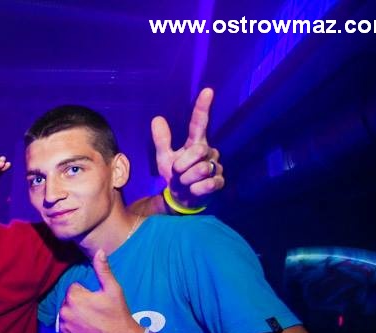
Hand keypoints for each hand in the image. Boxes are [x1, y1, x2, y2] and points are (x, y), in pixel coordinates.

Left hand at [58, 250, 142, 332]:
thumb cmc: (118, 314)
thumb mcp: (113, 289)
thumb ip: (103, 270)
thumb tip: (99, 251)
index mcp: (73, 297)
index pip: (74, 288)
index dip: (86, 293)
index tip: (97, 301)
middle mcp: (64, 312)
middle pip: (68, 302)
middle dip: (79, 304)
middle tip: (95, 312)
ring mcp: (64, 328)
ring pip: (66, 316)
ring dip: (75, 317)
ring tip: (91, 322)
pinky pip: (65, 330)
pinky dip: (73, 330)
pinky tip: (86, 332)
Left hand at [151, 88, 223, 204]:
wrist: (182, 198)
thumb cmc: (176, 174)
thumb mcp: (165, 158)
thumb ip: (162, 140)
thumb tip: (156, 119)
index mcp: (196, 142)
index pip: (199, 123)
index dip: (202, 107)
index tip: (207, 91)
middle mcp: (209, 151)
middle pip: (199, 150)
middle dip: (183, 164)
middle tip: (177, 173)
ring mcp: (216, 167)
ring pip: (202, 169)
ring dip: (187, 179)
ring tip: (185, 183)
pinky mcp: (219, 183)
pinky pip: (207, 184)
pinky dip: (195, 189)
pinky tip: (192, 190)